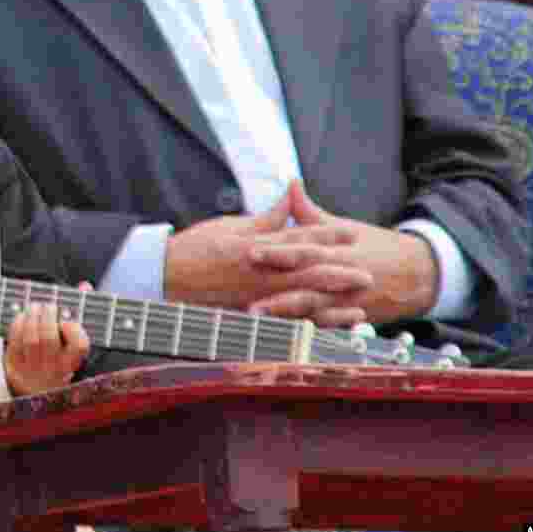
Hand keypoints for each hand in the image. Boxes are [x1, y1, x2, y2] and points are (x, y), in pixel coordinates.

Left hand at [4, 288, 90, 395]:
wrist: (38, 388)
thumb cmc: (59, 355)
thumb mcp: (72, 340)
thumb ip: (80, 311)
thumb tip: (84, 286)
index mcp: (72, 362)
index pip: (79, 346)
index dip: (73, 328)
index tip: (66, 318)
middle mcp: (54, 369)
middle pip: (49, 338)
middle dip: (47, 315)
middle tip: (47, 305)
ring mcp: (33, 370)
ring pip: (31, 339)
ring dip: (32, 317)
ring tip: (35, 306)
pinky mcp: (15, 367)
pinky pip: (15, 342)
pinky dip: (18, 325)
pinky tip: (22, 316)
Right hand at [164, 184, 372, 322]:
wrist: (163, 279)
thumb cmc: (194, 249)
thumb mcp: (229, 227)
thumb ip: (265, 219)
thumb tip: (290, 198)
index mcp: (255, 249)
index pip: (298, 240)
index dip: (326, 236)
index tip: (351, 233)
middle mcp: (260, 276)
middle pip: (308, 275)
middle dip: (339, 274)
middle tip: (369, 275)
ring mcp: (255, 300)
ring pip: (301, 304)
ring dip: (331, 305)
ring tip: (359, 306)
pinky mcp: (249, 318)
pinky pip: (285, 325)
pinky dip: (308, 328)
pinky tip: (327, 332)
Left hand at [248, 181, 439, 325]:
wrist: (420, 273)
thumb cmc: (374, 245)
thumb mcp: (343, 226)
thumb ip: (310, 211)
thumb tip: (291, 183)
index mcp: (338, 250)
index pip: (305, 249)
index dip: (278, 250)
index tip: (250, 250)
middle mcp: (343, 275)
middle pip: (306, 282)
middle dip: (276, 289)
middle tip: (246, 292)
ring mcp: (349, 300)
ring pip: (314, 309)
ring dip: (286, 314)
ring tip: (257, 317)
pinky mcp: (353, 318)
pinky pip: (327, 327)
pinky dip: (307, 330)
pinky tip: (283, 334)